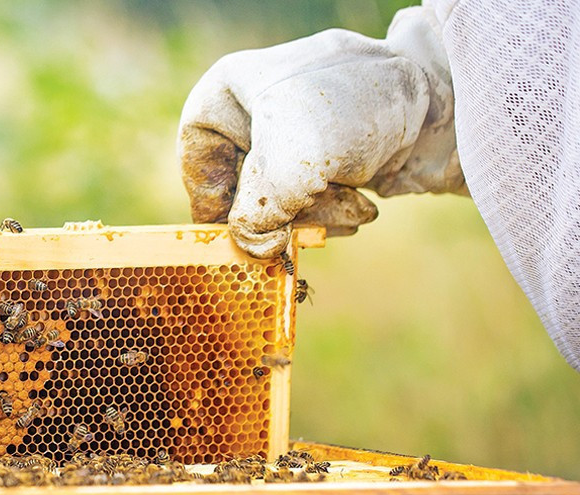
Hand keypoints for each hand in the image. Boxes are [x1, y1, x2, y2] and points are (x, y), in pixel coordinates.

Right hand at [177, 7, 465, 257]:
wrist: (452, 101)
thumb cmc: (357, 111)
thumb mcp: (291, 166)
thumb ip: (255, 214)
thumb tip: (248, 248)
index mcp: (233, 90)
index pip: (198, 149)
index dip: (208, 194)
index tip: (225, 230)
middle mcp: (260, 107)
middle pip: (242, 183)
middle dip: (277, 211)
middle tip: (298, 232)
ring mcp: (300, 132)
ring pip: (281, 198)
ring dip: (314, 214)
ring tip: (351, 205)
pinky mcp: (334, 155)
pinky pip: (313, 201)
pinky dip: (334, 210)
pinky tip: (362, 203)